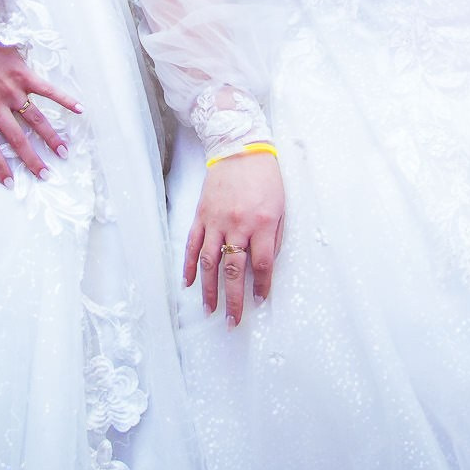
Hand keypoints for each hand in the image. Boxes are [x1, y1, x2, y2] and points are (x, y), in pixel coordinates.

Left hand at [0, 41, 81, 185]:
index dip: (0, 166)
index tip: (11, 183)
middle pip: (16, 139)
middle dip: (32, 159)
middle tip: (45, 175)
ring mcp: (12, 90)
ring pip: (35, 119)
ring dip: (50, 137)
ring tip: (63, 153)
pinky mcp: (25, 74)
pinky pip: (47, 90)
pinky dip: (64, 100)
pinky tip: (79, 110)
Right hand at [184, 152, 284, 326]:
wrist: (240, 148)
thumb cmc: (266, 178)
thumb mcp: (280, 207)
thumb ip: (273, 237)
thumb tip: (265, 266)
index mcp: (261, 223)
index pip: (261, 264)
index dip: (260, 286)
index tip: (259, 301)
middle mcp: (237, 225)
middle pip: (233, 270)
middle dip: (233, 299)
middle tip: (232, 321)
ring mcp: (216, 221)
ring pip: (210, 262)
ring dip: (209, 289)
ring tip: (210, 310)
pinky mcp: (201, 215)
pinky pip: (193, 245)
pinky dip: (190, 266)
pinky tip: (189, 283)